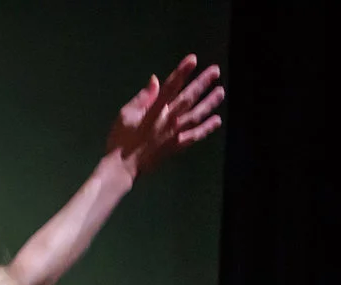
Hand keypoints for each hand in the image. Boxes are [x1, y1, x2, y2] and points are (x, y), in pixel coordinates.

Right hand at [105, 53, 224, 179]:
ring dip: (209, 103)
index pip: (170, 87)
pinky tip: (217, 120)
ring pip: (195, 116)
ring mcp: (174, 134)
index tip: (192, 60)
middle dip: (202, 84)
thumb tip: (155, 80)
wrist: (122, 168)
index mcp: (153, 111)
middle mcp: (167, 121)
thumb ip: (142, 97)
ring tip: (221, 92)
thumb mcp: (125, 114)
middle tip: (215, 71)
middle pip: (187, 99)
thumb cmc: (120, 139)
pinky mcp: (176, 147)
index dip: (181, 73)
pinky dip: (206, 129)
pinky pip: (194, 137)